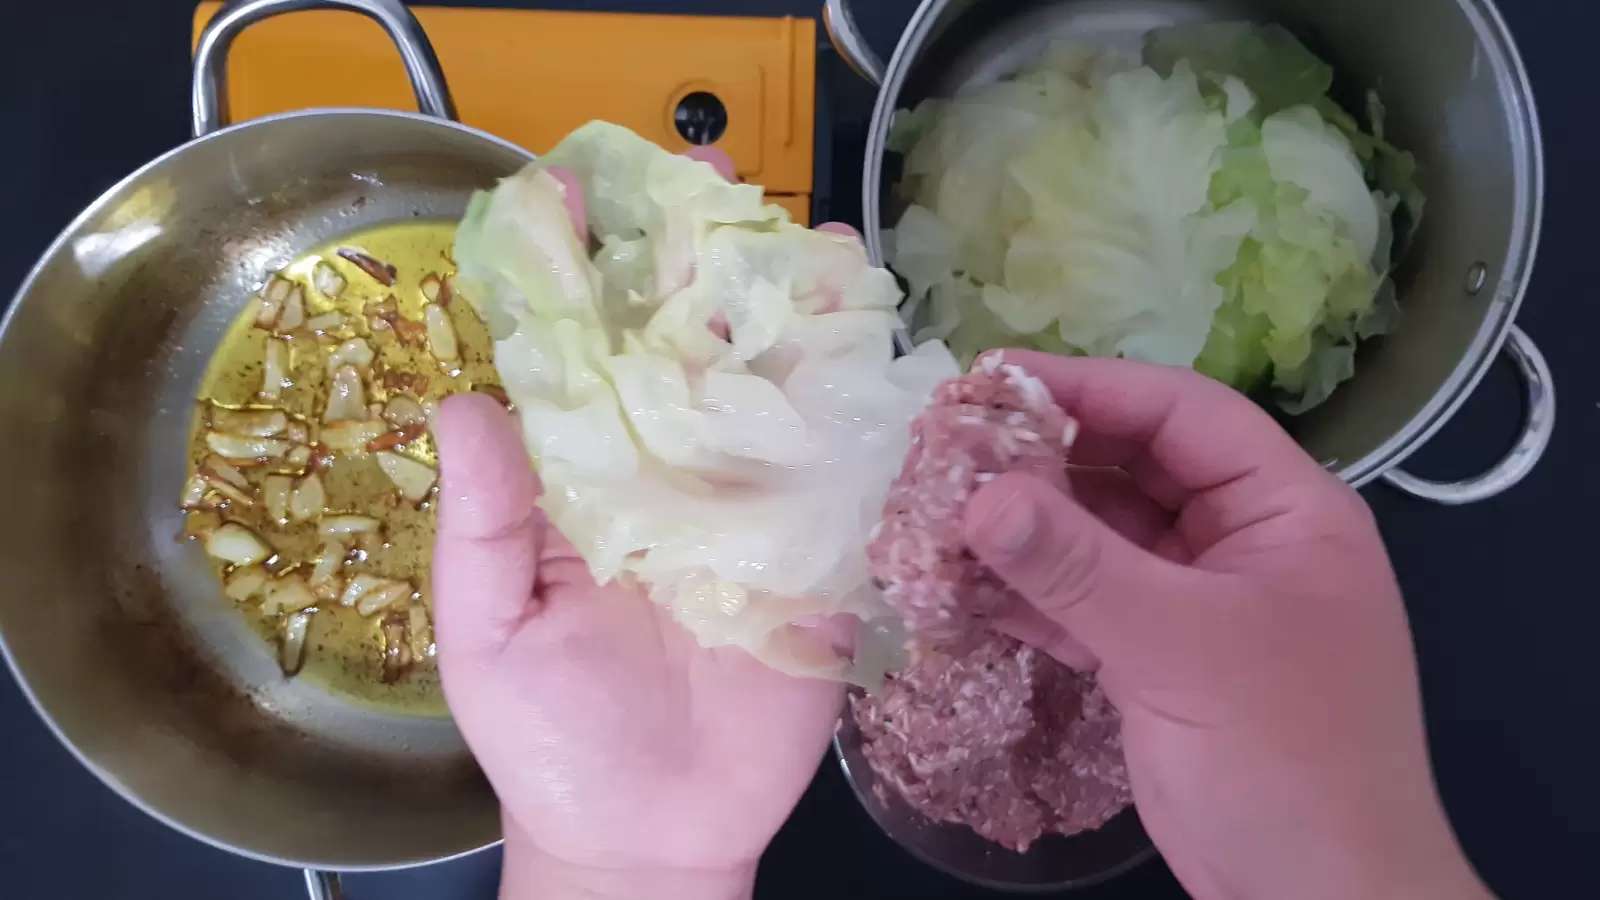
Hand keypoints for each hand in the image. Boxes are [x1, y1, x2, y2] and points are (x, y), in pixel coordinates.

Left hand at [431, 145, 849, 899]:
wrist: (650, 834)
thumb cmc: (551, 738)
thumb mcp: (488, 633)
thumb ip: (483, 523)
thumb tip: (461, 405)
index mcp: (584, 476)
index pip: (581, 351)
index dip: (579, 268)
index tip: (575, 192)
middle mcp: (670, 470)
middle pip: (687, 342)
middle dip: (699, 255)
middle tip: (709, 182)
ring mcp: (752, 507)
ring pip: (776, 386)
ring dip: (794, 308)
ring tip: (810, 245)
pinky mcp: (821, 555)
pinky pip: (847, 471)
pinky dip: (866, 406)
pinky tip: (879, 348)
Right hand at [964, 352, 1493, 899]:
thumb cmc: (1286, 759)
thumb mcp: (1183, 648)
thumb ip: (1077, 567)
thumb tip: (979, 495)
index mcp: (1286, 511)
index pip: (1183, 414)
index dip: (1091, 388)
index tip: (994, 381)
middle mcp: (1241, 543)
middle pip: (1132, 470)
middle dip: (1044, 461)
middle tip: (947, 449)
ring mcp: (1196, 605)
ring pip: (1099, 539)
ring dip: (1023, 531)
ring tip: (934, 513)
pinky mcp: (1156, 662)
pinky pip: (1083, 605)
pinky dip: (1026, 596)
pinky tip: (958, 586)